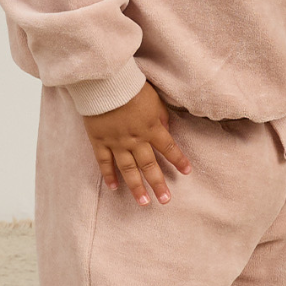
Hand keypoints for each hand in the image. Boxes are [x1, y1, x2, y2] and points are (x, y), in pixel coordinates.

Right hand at [82, 81, 191, 205]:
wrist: (103, 82)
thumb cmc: (131, 86)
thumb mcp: (154, 99)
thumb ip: (161, 116)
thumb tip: (166, 129)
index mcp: (151, 128)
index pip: (169, 148)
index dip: (178, 160)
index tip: (187, 172)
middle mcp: (135, 139)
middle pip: (149, 165)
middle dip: (158, 183)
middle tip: (165, 200)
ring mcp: (116, 142)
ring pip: (128, 169)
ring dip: (136, 187)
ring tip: (144, 202)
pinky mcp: (99, 141)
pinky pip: (104, 162)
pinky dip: (109, 175)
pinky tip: (114, 188)